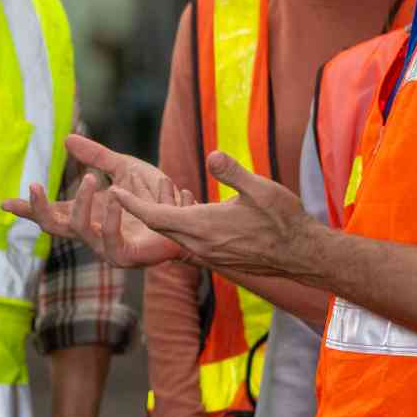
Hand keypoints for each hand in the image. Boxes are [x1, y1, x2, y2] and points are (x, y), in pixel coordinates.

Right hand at [1, 135, 193, 268]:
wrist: (191, 217)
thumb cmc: (157, 198)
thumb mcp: (123, 168)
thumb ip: (97, 156)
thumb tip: (68, 138)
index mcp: (89, 214)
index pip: (51, 213)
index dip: (28, 209)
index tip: (3, 202)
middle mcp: (94, 232)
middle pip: (54, 226)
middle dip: (39, 208)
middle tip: (34, 184)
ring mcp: (108, 247)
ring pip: (80, 230)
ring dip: (81, 203)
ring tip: (90, 179)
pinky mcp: (128, 256)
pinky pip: (111, 241)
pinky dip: (113, 217)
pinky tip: (116, 197)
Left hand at [108, 150, 321, 279]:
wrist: (302, 255)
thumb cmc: (283, 220)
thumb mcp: (260, 189)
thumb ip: (233, 172)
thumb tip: (212, 155)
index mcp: (204, 227)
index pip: (156, 216)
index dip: (133, 204)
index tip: (115, 190)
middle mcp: (200, 246)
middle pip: (159, 228)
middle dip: (140, 210)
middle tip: (122, 193)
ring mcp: (208, 256)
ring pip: (173, 237)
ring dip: (161, 220)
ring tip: (153, 199)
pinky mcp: (218, 260)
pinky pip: (187, 245)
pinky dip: (178, 230)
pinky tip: (185, 216)